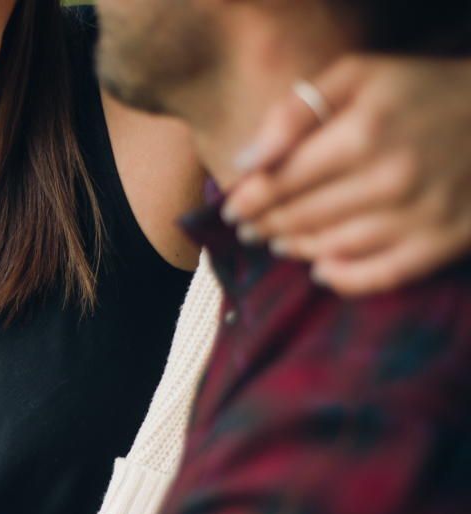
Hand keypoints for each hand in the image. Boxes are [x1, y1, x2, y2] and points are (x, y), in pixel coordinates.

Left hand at [222, 55, 470, 294]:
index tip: (231, 207)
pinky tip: (322, 269)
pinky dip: (341, 278)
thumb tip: (246, 161)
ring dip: (294, 249)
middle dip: (264, 224)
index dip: (247, 199)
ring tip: (278, 242)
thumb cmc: (419, 92)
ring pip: (330, 248)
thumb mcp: (360, 75)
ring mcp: (418, 215)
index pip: (279, 181)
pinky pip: (377, 276)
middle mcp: (390, 178)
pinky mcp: (442, 242)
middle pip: (299, 217)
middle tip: (247, 227)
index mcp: (363, 132)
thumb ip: (296, 111)